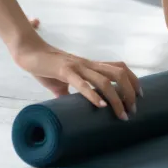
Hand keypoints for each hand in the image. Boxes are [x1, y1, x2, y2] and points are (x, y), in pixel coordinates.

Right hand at [12, 40, 141, 119]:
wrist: (28, 52)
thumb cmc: (45, 66)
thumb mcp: (63, 82)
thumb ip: (71, 93)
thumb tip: (72, 109)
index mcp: (90, 65)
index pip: (119, 67)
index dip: (133, 80)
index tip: (139, 96)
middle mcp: (88, 64)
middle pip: (119, 73)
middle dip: (130, 92)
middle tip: (133, 110)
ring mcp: (77, 67)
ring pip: (105, 81)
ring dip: (117, 99)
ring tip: (122, 114)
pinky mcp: (64, 71)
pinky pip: (82, 83)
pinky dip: (93, 95)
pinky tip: (100, 106)